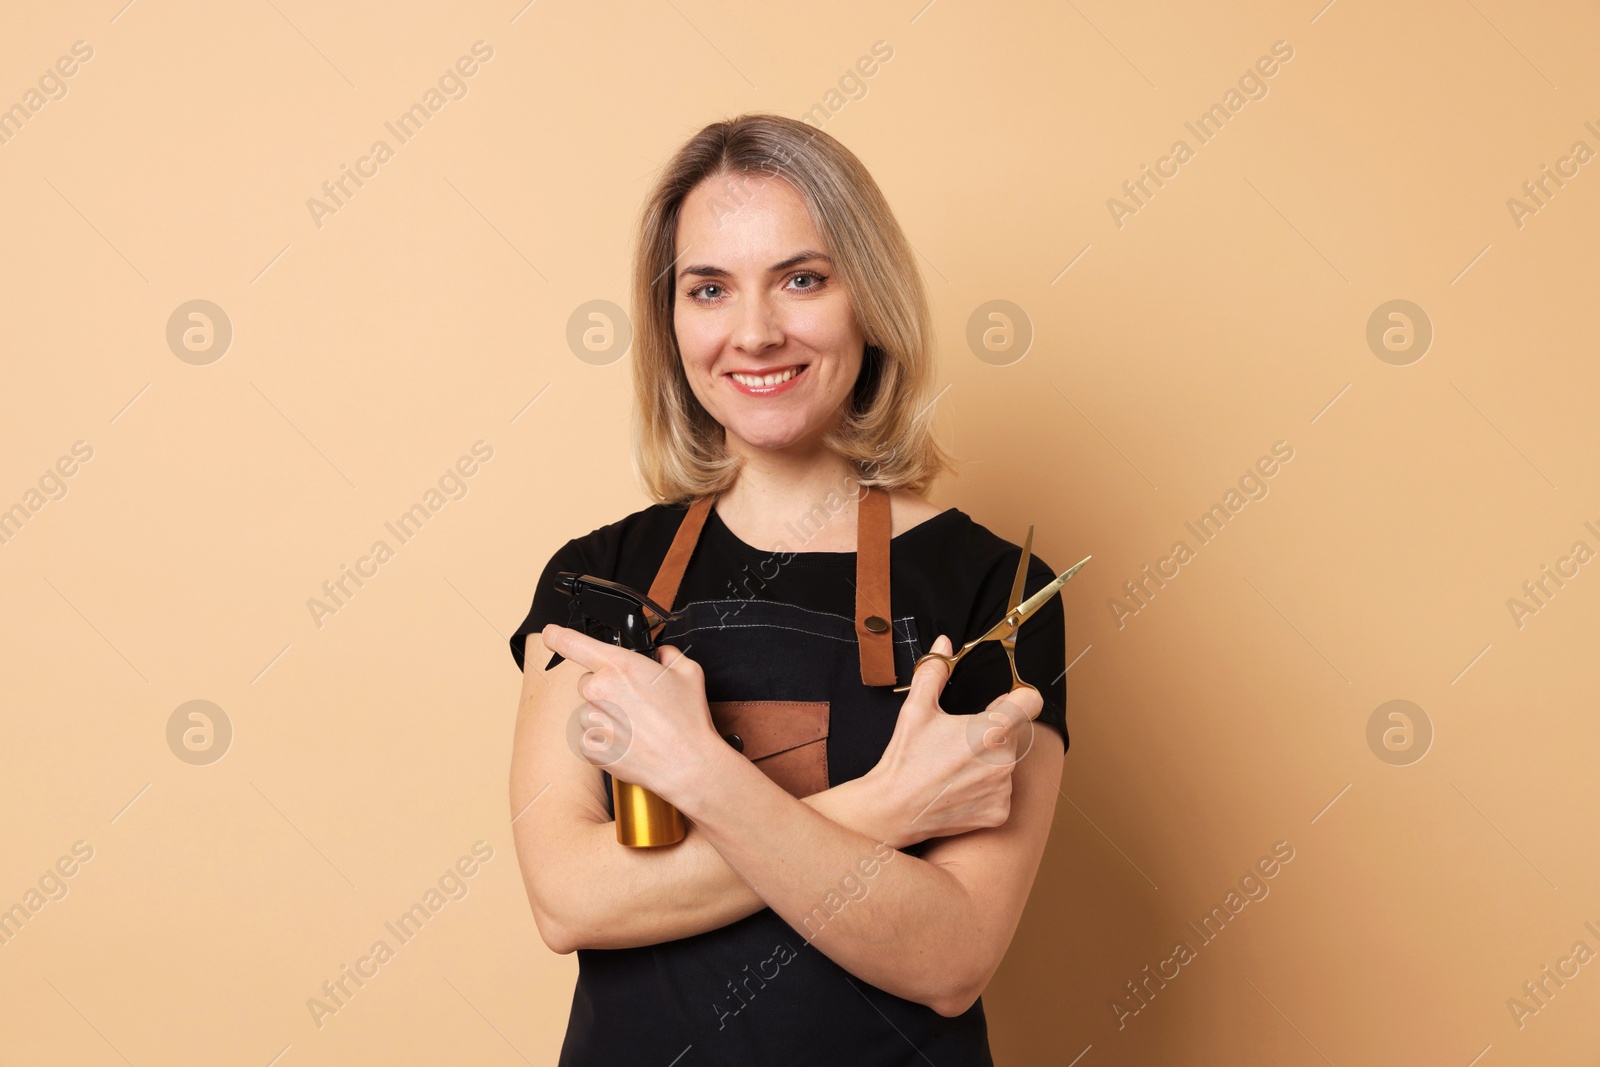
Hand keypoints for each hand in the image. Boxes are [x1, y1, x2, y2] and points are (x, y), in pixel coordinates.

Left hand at [540, 624, 719, 806]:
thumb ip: (667, 655)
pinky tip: (631, 740)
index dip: (557, 635)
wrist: (686, 764)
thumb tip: (660, 655)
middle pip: (589, 681)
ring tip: (637, 725)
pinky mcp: (589, 746)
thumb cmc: (686, 721)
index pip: (572, 643)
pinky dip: (606, 736)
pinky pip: (591, 734)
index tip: (551, 634)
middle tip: (636, 701)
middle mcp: (599, 691)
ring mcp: (591, 721)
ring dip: (607, 714)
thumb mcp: (688, 672)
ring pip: (590, 709)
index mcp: (619, 666)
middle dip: (608, 687)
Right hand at [866, 634, 1044, 847]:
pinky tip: (958, 789)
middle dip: (991, 733)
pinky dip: (985, 790)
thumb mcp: (916, 709)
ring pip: (1006, 764)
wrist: (893, 809)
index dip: (1018, 697)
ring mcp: (1003, 789)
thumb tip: (944, 643)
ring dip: (988, 763)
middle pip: (1012, 734)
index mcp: (991, 730)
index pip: (1031, 701)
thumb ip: (935, 671)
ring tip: (954, 769)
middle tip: (958, 742)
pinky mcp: (999, 812)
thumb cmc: (905, 758)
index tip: (1004, 703)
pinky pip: (1001, 792)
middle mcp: (1005, 760)